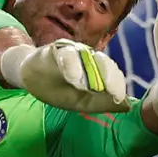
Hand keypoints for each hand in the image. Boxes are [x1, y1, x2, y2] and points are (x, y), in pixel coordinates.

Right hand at [0, 39, 130, 113]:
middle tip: (113, 93)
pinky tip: (73, 79)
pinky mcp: (55, 49)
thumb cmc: (59, 89)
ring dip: (91, 72)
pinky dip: (71, 65)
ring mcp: (72, 51)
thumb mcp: (81, 102)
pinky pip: (66, 54)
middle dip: (110, 78)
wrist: (31, 78)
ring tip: (91, 89)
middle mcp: (88, 58)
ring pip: (87, 57)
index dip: (117, 84)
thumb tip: (127, 106)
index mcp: (97, 70)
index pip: (112, 73)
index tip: (118, 98)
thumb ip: (102, 103)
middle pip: (104, 63)